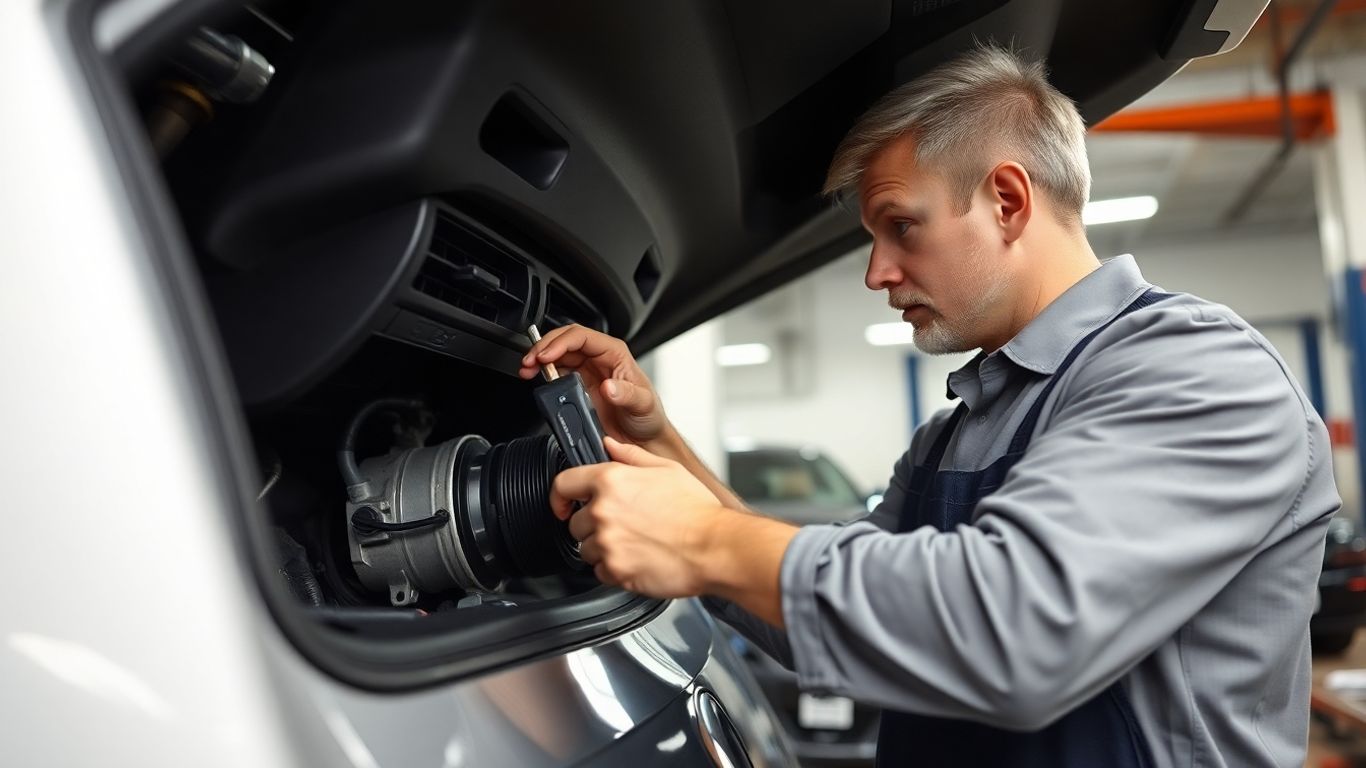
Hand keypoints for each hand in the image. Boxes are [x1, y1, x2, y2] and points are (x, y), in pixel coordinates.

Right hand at [519, 324, 669, 448]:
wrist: (644, 440)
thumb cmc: (648, 417)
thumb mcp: (643, 404)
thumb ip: (626, 394)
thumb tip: (607, 386)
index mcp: (614, 354)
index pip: (582, 336)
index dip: (560, 342)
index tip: (545, 356)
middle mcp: (599, 359)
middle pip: (565, 341)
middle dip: (543, 347)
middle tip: (529, 361)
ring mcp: (586, 372)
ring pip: (557, 355)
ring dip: (539, 359)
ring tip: (527, 369)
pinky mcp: (577, 387)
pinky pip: (555, 373)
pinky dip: (542, 374)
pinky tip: (535, 379)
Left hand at [552, 438, 723, 596]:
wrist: (714, 547)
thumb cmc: (697, 510)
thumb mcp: (667, 469)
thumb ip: (632, 456)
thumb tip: (611, 445)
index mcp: (611, 481)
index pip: (563, 484)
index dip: (560, 496)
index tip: (563, 504)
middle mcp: (604, 511)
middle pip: (575, 522)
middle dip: (594, 525)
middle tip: (623, 526)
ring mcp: (607, 543)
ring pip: (586, 549)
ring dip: (603, 549)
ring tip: (634, 544)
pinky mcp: (615, 570)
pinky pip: (600, 572)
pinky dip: (614, 569)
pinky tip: (637, 559)